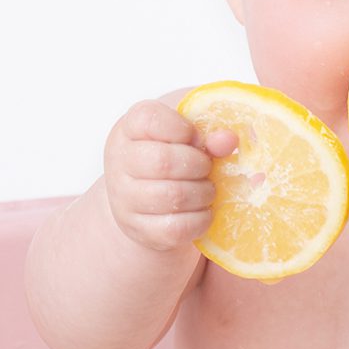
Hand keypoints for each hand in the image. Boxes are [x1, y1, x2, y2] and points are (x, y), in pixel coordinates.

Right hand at [103, 99, 239, 252]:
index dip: (183, 128)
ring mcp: (124, 198)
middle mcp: (120, 162)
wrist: (143, 198)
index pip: (150, 119)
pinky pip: (176, 228)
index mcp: (129, 128)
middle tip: (206, 167)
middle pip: (164, 161)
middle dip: (198, 165)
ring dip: (202, 193)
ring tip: (206, 189)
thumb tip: (228, 140)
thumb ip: (208, 132)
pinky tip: (202, 210)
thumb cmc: (169, 155)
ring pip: (173, 197)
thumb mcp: (184, 135)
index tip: (197, 138)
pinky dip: (200, 220)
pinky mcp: (138, 229)